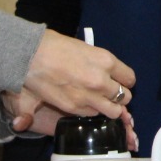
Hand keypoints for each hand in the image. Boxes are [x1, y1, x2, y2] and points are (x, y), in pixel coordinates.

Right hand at [11, 29, 136, 130]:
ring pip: (114, 111)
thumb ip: (100, 65)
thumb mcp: (86, 49)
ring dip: (109, 107)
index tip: (119, 81)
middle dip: (118, 96)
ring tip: (99, 101)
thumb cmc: (56, 46)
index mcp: (106, 61)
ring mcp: (89, 96)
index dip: (124, 80)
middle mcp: (102, 81)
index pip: (130, 78)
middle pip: (125, 97)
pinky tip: (84, 103)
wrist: (31, 56)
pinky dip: (92, 111)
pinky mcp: (75, 107)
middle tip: (108, 93)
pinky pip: (93, 114)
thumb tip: (107, 75)